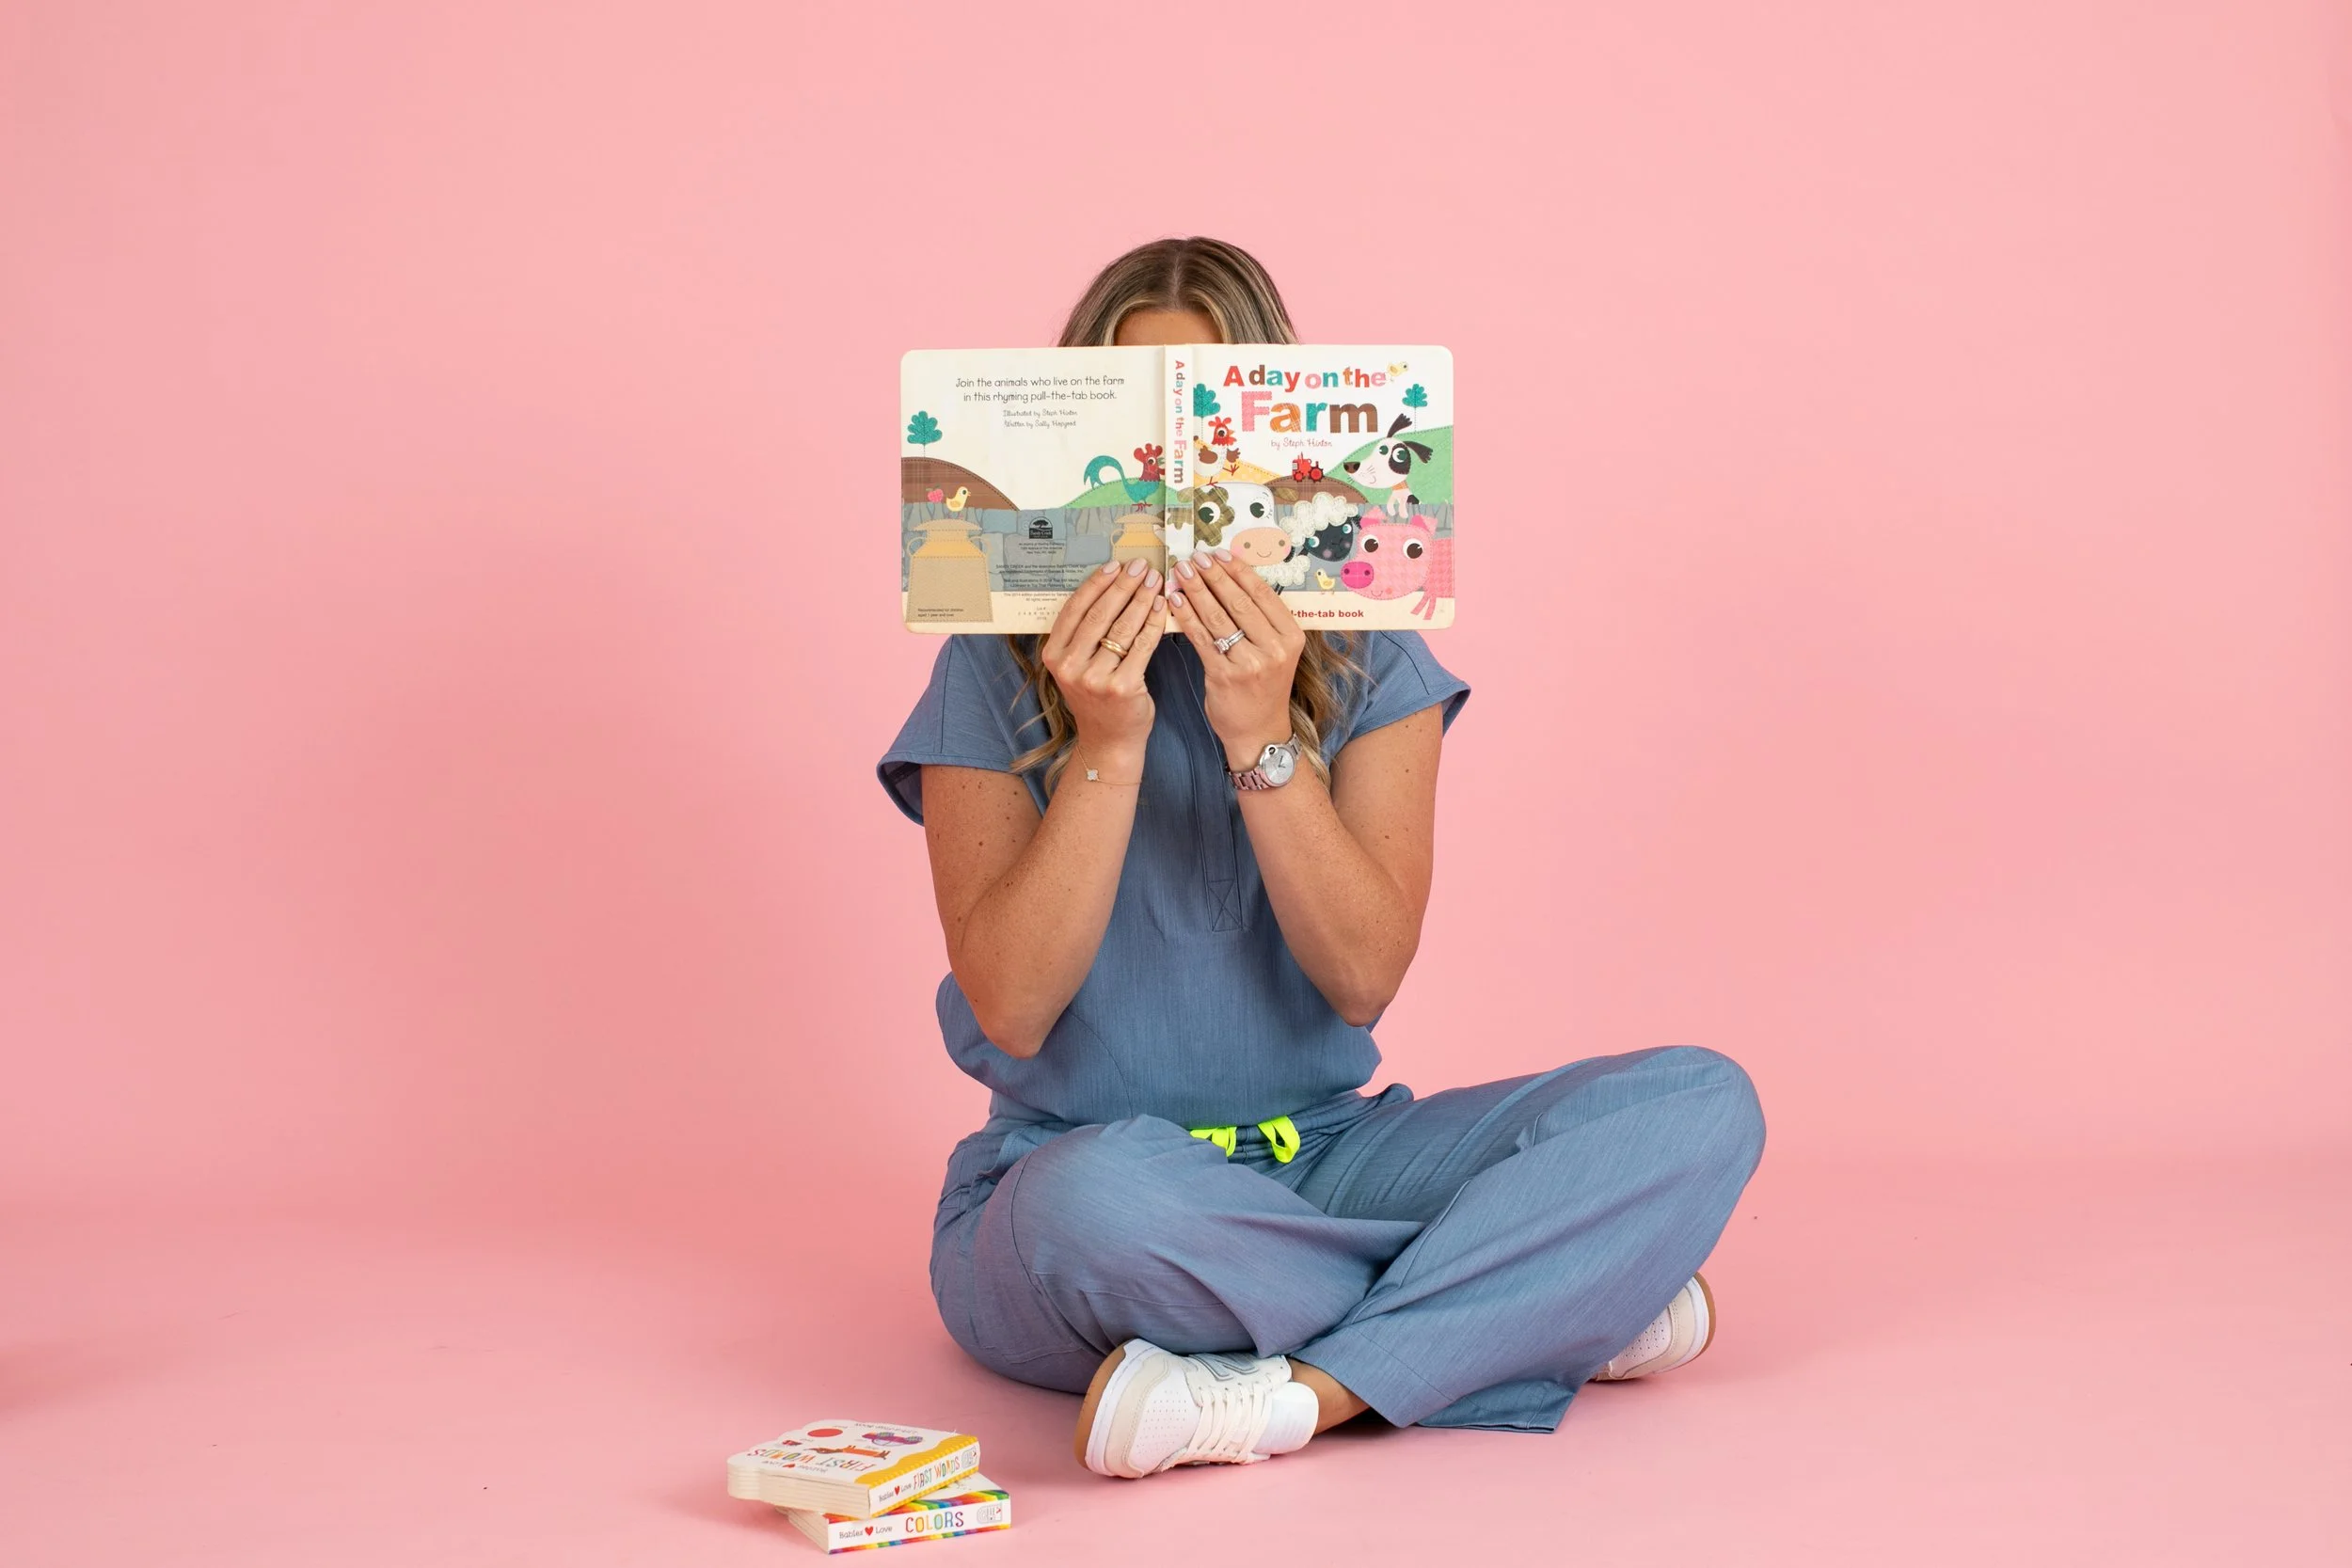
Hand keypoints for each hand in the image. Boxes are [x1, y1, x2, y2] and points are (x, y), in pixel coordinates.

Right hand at [1041, 559, 1167, 766]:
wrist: (1109, 741)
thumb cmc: (1096, 698)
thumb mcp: (1077, 666)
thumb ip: (1082, 635)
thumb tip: (1108, 587)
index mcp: (1053, 655)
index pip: (1074, 609)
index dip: (1096, 584)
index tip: (1114, 565)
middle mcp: (1069, 666)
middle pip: (1100, 614)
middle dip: (1123, 586)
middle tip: (1141, 567)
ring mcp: (1094, 678)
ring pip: (1122, 627)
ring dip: (1142, 599)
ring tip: (1155, 581)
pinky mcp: (1122, 687)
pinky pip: (1142, 646)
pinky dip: (1154, 623)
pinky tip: (1163, 607)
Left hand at [1166, 546, 1305, 767]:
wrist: (1259, 731)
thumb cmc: (1263, 687)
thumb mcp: (1275, 652)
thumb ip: (1260, 621)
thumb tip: (1229, 578)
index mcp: (1291, 636)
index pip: (1262, 593)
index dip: (1238, 570)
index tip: (1218, 553)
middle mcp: (1275, 648)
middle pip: (1239, 601)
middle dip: (1213, 576)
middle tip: (1194, 557)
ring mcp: (1250, 663)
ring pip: (1218, 617)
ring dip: (1196, 590)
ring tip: (1181, 572)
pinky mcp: (1225, 676)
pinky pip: (1202, 638)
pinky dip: (1186, 616)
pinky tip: (1175, 600)